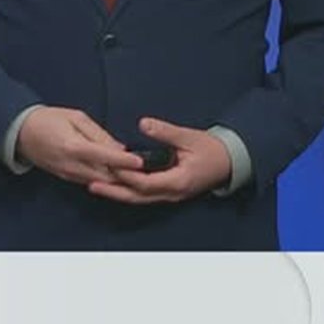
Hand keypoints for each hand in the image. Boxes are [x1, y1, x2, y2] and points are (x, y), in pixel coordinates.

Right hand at [16, 106, 143, 185]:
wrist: (20, 132)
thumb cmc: (48, 119)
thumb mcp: (75, 117)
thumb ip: (98, 134)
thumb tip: (120, 148)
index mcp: (74, 147)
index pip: (105, 157)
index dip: (125, 161)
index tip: (142, 162)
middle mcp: (72, 165)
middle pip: (105, 175)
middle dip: (126, 175)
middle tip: (147, 172)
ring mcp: (69, 175)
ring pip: (100, 182)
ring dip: (117, 180)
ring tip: (137, 176)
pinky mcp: (66, 178)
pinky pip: (90, 182)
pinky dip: (105, 180)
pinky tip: (117, 177)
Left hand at [87, 117, 232, 204]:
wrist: (230, 162)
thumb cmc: (212, 150)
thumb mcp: (189, 137)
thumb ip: (166, 132)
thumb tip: (145, 124)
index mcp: (179, 181)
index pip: (146, 183)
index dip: (126, 175)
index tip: (109, 166)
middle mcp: (173, 193)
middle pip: (138, 196)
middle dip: (114, 191)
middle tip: (92, 184)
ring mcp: (171, 195)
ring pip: (140, 198)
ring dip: (118, 193)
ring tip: (96, 186)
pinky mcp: (169, 192)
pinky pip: (145, 195)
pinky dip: (128, 191)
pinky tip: (114, 184)